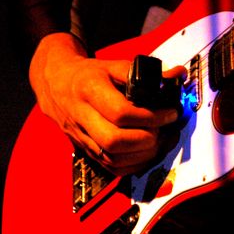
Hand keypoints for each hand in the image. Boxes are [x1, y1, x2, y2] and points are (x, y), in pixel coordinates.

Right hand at [29, 33, 184, 175]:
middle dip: (146, 139)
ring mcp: (81, 137)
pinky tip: (147, 152)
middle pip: (114, 141)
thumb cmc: (88, 75)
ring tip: (160, 140)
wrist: (56, 84)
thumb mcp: (114, 66)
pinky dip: (133, 165)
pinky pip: (111, 167)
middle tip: (163, 129)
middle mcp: (82, 116)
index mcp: (89, 90)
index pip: (120, 112)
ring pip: (112, 158)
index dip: (150, 117)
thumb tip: (177, 75)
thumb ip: (147, 73)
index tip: (169, 113)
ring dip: (143, 154)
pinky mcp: (85, 150)